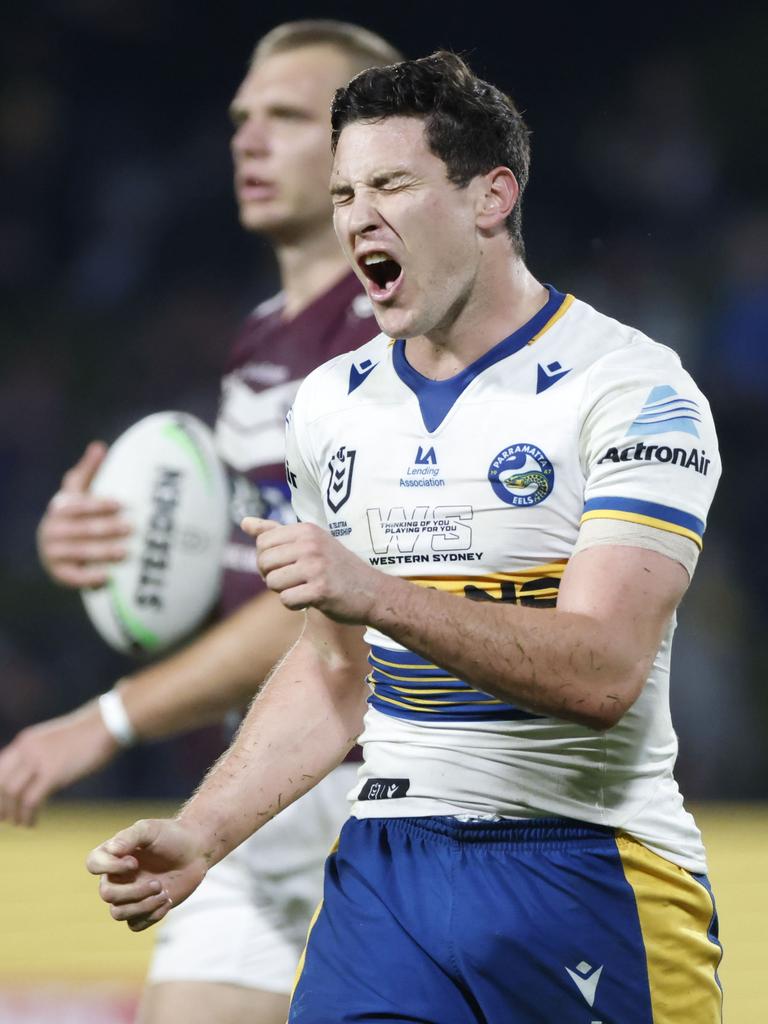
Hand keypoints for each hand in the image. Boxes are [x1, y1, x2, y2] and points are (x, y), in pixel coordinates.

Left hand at [0, 704, 119, 825]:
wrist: (106, 724)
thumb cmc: (87, 733)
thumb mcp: (55, 741)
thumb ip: (41, 754)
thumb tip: (36, 776)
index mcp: (26, 741)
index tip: (2, 804)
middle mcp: (27, 749)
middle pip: (0, 782)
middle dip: (1, 804)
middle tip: (4, 818)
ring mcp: (39, 760)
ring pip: (11, 793)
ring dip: (12, 812)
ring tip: (20, 823)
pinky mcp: (53, 773)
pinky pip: (30, 800)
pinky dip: (27, 815)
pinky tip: (32, 823)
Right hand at [37, 441, 130, 587]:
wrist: (57, 547)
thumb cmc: (76, 515)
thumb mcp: (79, 492)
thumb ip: (88, 471)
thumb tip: (99, 446)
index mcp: (59, 508)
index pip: (79, 505)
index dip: (99, 504)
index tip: (121, 504)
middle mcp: (52, 530)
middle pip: (83, 530)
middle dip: (108, 529)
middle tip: (131, 528)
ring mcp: (53, 552)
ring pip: (81, 552)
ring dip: (104, 553)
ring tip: (126, 552)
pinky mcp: (58, 573)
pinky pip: (73, 577)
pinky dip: (89, 578)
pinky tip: (107, 578)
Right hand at [86, 818, 208, 930]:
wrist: (196, 851)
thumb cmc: (172, 836)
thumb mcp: (150, 829)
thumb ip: (129, 836)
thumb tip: (111, 849)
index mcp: (114, 855)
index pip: (93, 864)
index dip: (110, 867)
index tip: (135, 861)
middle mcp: (117, 877)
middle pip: (107, 894)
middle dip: (133, 892)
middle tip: (158, 883)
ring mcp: (130, 895)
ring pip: (118, 913)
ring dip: (143, 906)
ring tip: (164, 892)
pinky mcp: (144, 910)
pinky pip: (135, 925)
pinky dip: (151, 916)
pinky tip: (167, 900)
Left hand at [241, 518, 383, 623]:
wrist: (373, 592)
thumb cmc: (337, 567)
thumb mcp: (310, 542)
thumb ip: (275, 532)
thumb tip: (244, 521)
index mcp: (306, 530)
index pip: (262, 542)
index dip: (268, 560)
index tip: (286, 566)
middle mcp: (310, 544)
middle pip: (263, 562)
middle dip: (272, 576)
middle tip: (293, 580)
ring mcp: (316, 567)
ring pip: (272, 583)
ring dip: (284, 592)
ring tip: (303, 588)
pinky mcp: (320, 590)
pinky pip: (287, 600)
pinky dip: (295, 605)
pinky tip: (311, 600)